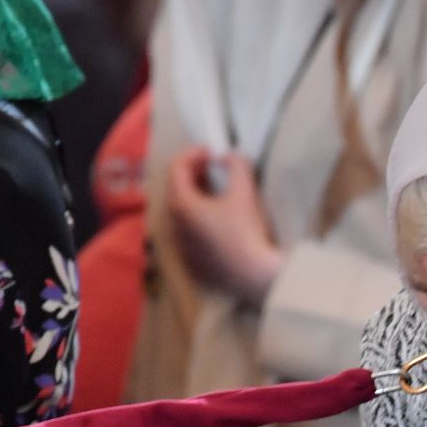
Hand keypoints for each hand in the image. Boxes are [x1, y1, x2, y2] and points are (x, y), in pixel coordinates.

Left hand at [165, 147, 280, 305]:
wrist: (253, 275)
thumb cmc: (245, 231)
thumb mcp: (244, 191)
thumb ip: (236, 164)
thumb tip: (228, 156)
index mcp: (181, 205)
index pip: (176, 168)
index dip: (193, 153)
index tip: (211, 152)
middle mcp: (173, 225)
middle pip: (176, 190)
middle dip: (193, 175)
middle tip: (212, 169)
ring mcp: (180, 246)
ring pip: (181, 214)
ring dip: (195, 199)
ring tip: (216, 195)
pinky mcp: (191, 263)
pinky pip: (189, 234)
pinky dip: (199, 221)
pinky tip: (219, 224)